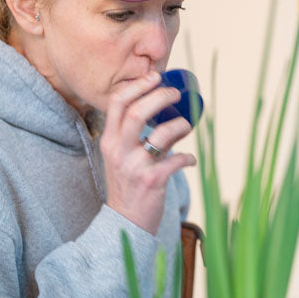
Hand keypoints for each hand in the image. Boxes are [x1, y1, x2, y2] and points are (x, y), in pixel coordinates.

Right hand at [101, 71, 196, 232]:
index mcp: (109, 140)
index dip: (138, 85)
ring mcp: (134, 166)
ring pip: (160, 134)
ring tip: (187, 126)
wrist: (125, 221)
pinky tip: (190, 159)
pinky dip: (188, 157)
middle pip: (137, 112)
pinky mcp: (152, 181)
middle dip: (160, 97)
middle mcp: (118, 151)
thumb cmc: (128, 182)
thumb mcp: (121, 155)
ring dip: (180, 126)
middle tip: (176, 93)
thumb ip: (134, 133)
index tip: (156, 76)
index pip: (117, 103)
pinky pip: (176, 160)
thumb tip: (165, 107)